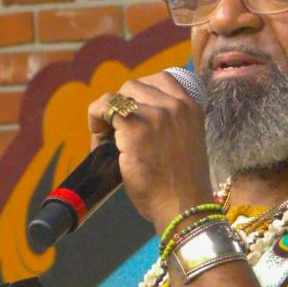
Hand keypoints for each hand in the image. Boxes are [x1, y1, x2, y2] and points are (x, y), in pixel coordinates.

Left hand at [86, 72, 215, 229]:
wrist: (184, 207)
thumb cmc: (182, 184)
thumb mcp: (184, 142)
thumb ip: (169, 124)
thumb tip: (134, 116)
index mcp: (192, 107)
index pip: (161, 79)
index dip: (141, 93)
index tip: (134, 113)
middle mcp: (175, 106)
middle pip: (134, 86)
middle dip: (121, 106)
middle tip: (116, 131)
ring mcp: (156, 115)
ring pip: (117, 96)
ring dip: (107, 115)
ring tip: (107, 139)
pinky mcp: (135, 128)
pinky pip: (104, 108)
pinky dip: (95, 120)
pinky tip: (98, 139)